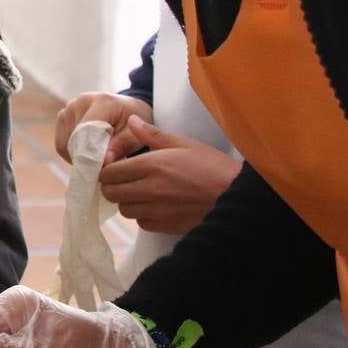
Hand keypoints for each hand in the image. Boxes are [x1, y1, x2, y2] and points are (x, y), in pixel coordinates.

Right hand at [54, 93, 151, 163]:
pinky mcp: (61, 118)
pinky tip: (87, 153)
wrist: (125, 108)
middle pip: (75, 139)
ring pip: (65, 144)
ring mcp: (68, 109)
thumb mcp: (135, 135)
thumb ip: (121, 146)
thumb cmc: (132, 122)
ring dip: (77, 157)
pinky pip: (61, 144)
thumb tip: (105, 161)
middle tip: (102, 167)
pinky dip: (72, 153)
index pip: (88, 132)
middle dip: (85, 158)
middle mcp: (79, 102)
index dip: (91, 154)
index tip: (101, 170)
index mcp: (102, 102)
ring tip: (96, 158)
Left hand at [99, 116, 240, 233]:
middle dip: (114, 186)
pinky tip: (156, 206)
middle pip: (111, 193)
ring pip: (124, 209)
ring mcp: (156, 210)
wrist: (238, 197)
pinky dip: (143, 216)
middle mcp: (149, 189)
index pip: (109, 172)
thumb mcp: (184, 143)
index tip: (116, 167)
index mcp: (151, 165)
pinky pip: (141, 223)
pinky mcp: (165, 226)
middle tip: (126, 180)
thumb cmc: (213, 166)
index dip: (109, 170)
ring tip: (142, 192)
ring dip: (128, 201)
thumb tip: (131, 121)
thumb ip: (152, 134)